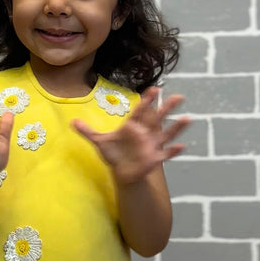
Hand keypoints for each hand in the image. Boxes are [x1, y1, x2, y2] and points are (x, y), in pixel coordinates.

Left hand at [72, 87, 188, 184]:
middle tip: (178, 97)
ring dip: (176, 128)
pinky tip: (182, 147)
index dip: (147, 101)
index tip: (154, 89)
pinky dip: (173, 152)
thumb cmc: (113, 153)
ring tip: (187, 119)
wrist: (121, 171)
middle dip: (167, 108)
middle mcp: (145, 134)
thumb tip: (72, 122)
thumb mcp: (100, 141)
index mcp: (133, 126)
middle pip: (157, 119)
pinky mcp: (154, 159)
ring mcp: (151, 146)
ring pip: (166, 135)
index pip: (140, 111)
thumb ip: (88, 131)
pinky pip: (165, 154)